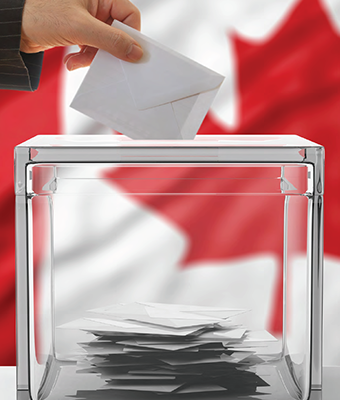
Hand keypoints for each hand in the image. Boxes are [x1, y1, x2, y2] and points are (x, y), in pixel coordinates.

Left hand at [21, 0, 142, 70]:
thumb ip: (110, 39)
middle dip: (107, 51)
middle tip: (100, 62)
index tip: (129, 55)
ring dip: (93, 58)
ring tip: (77, 62)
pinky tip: (72, 61)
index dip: (131, 37)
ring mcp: (88, 20)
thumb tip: (135, 51)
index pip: (129, 16)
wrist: (14, 27)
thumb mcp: (80, 27)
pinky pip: (92, 49)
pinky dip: (84, 58)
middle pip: (118, 33)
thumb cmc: (39, 14)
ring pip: (105, 44)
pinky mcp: (79, 32)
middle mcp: (96, 6)